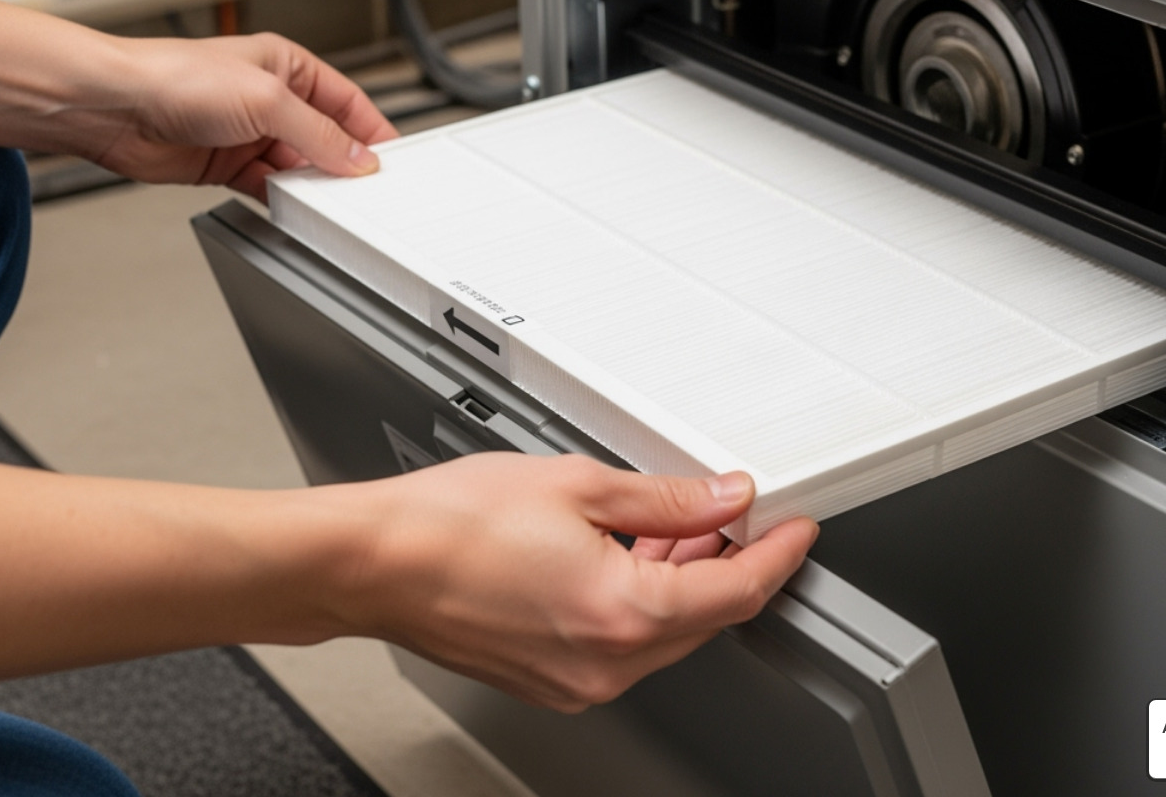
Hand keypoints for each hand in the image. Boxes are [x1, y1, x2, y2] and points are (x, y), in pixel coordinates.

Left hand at [95, 33, 398, 200]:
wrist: (113, 106)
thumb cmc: (173, 76)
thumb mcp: (267, 100)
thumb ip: (318, 133)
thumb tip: (355, 157)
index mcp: (286, 66)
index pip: (345, 100)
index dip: (370, 129)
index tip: (390, 158)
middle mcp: (269, 99)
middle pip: (324, 137)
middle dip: (343, 163)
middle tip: (365, 189)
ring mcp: (247, 133)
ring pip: (297, 166)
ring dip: (313, 184)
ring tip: (330, 202)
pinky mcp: (225, 164)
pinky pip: (268, 186)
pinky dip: (284, 200)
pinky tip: (295, 208)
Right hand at [333, 453, 817, 711]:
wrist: (371, 562)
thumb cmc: (448, 523)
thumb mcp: (580, 483)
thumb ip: (668, 498)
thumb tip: (721, 497)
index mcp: (622, 614)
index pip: (737, 592)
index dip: (777, 554)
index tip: (794, 528)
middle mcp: (604, 664)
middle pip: (705, 618)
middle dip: (732, 564)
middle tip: (740, 513)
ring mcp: (575, 680)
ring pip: (664, 633)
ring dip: (683, 581)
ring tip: (679, 524)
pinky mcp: (549, 679)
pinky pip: (622, 643)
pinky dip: (640, 601)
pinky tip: (631, 554)